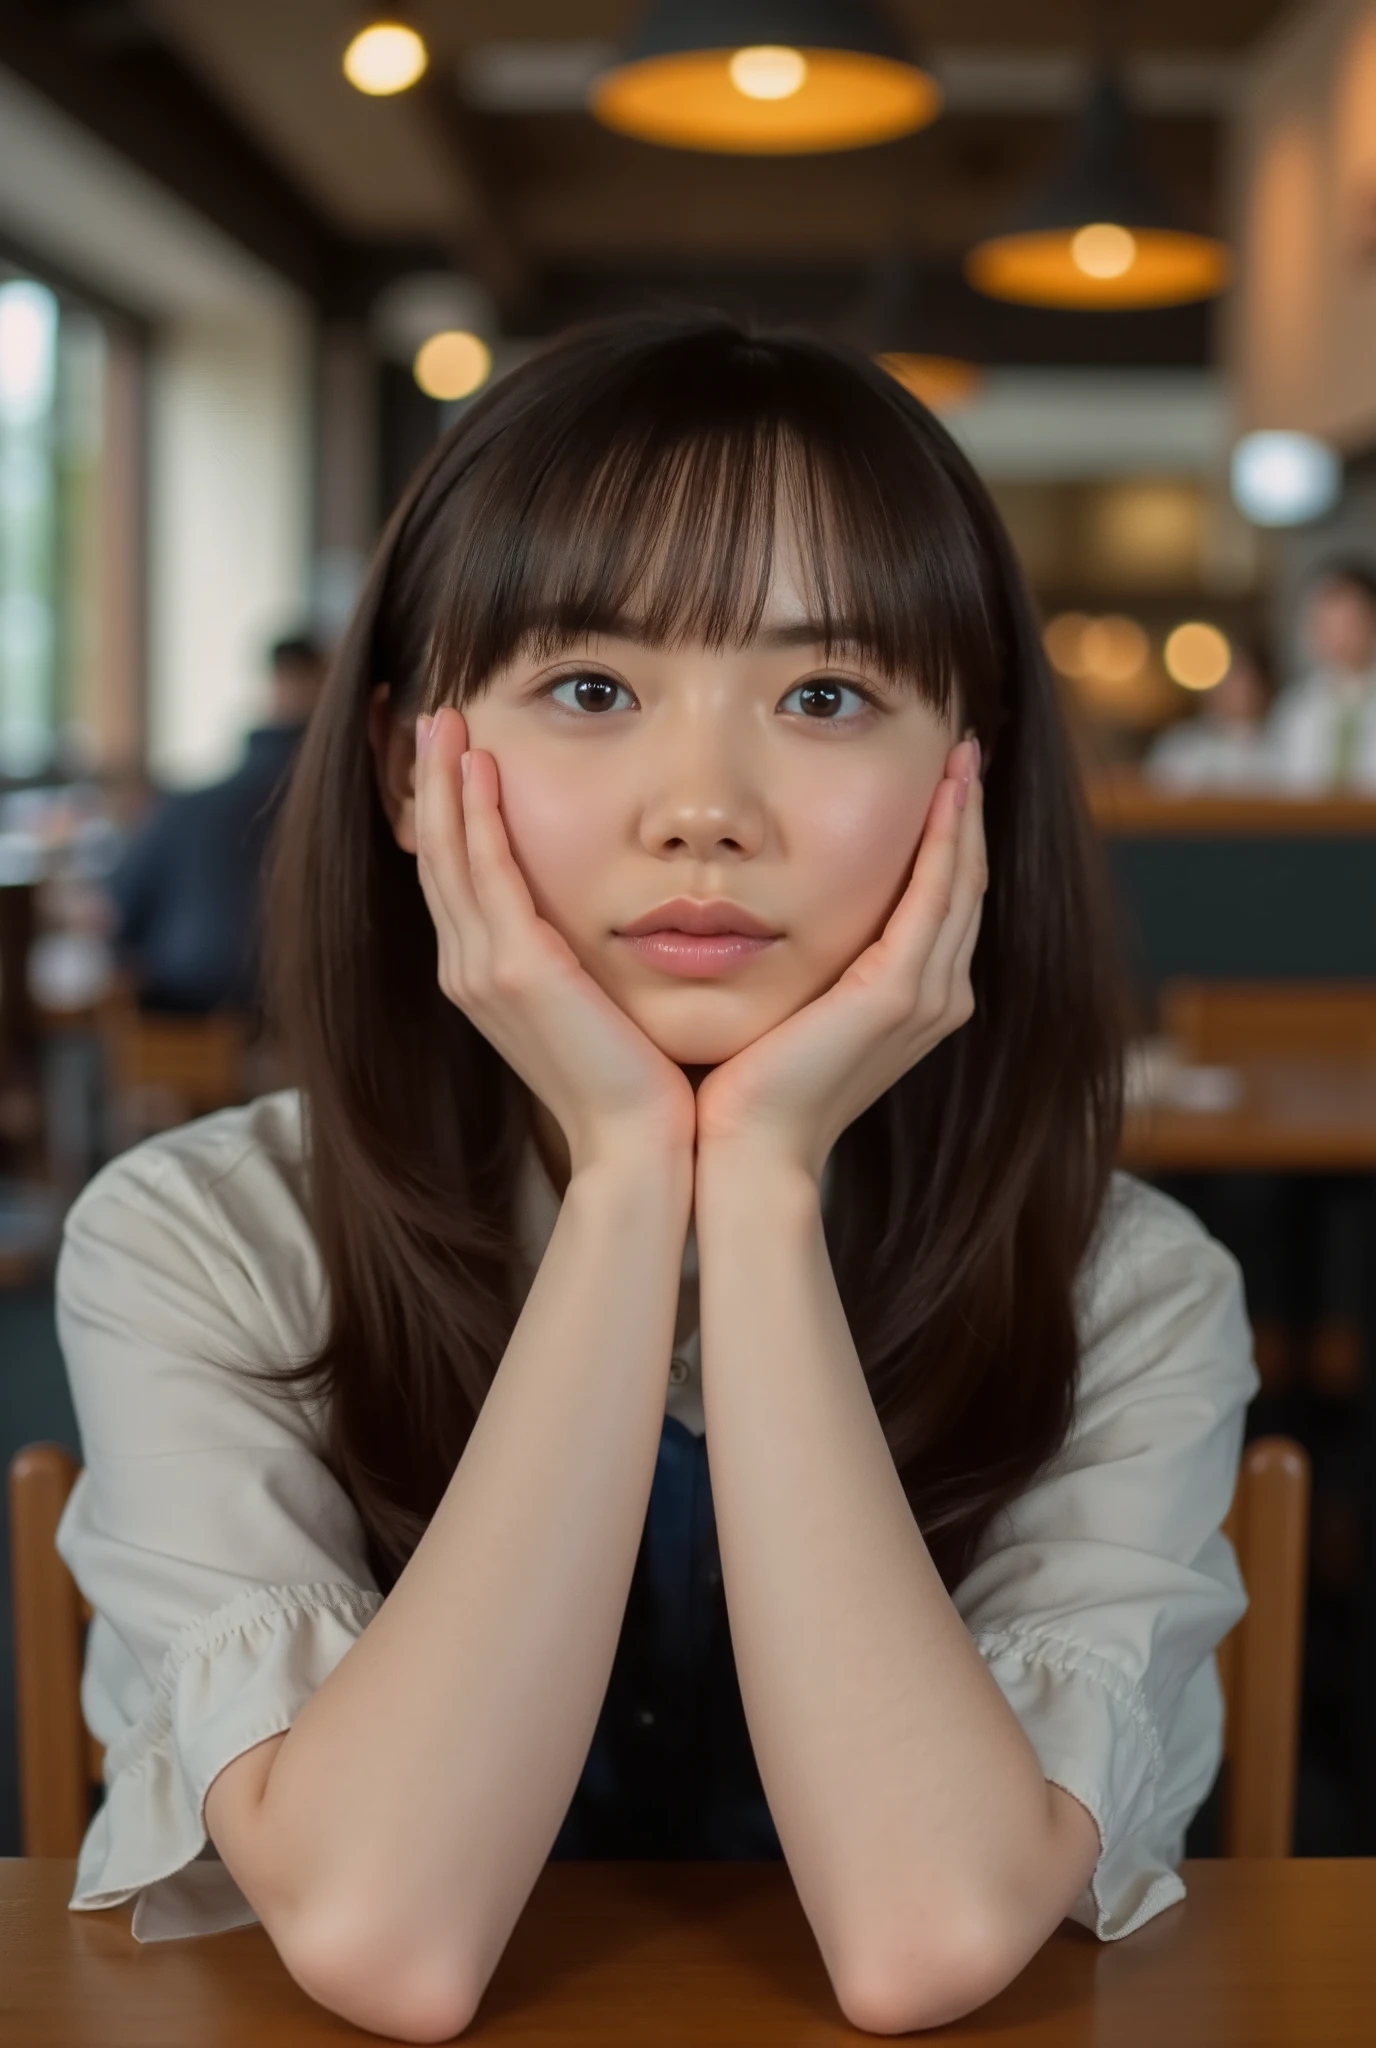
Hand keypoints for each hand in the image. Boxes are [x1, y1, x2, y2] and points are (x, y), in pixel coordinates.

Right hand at [413, 706, 696, 1177]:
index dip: (443, 812)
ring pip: (448, 853)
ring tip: (445, 718)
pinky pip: (485, 872)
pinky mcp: (513, 971)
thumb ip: (583, 956)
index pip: (454, 876)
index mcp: (485, 977)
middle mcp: (469, 970)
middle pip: (435, 854)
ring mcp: (483, 971)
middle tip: (430, 713)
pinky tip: (478, 765)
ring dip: (443, 781)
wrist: (642, 1145)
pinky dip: (475, 815)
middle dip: (429, 781)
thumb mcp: (598, 1002)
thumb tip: (606, 915)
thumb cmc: (638, 1080)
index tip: (447, 755)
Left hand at [694, 737, 986, 1182]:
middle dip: (965, 814)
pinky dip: (945, 840)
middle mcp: (935, 999)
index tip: (940, 777)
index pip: (942, 902)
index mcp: (910, 1002)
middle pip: (964, 884)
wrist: (745, 1151)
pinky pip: (935, 896)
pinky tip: (944, 792)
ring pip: (959, 882)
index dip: (948, 839)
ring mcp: (925, 998)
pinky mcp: (899, 994)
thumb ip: (802, 961)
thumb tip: (768, 907)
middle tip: (963, 748)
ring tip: (960, 755)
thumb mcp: (785, 1005)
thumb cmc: (746, 1087)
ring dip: (963, 814)